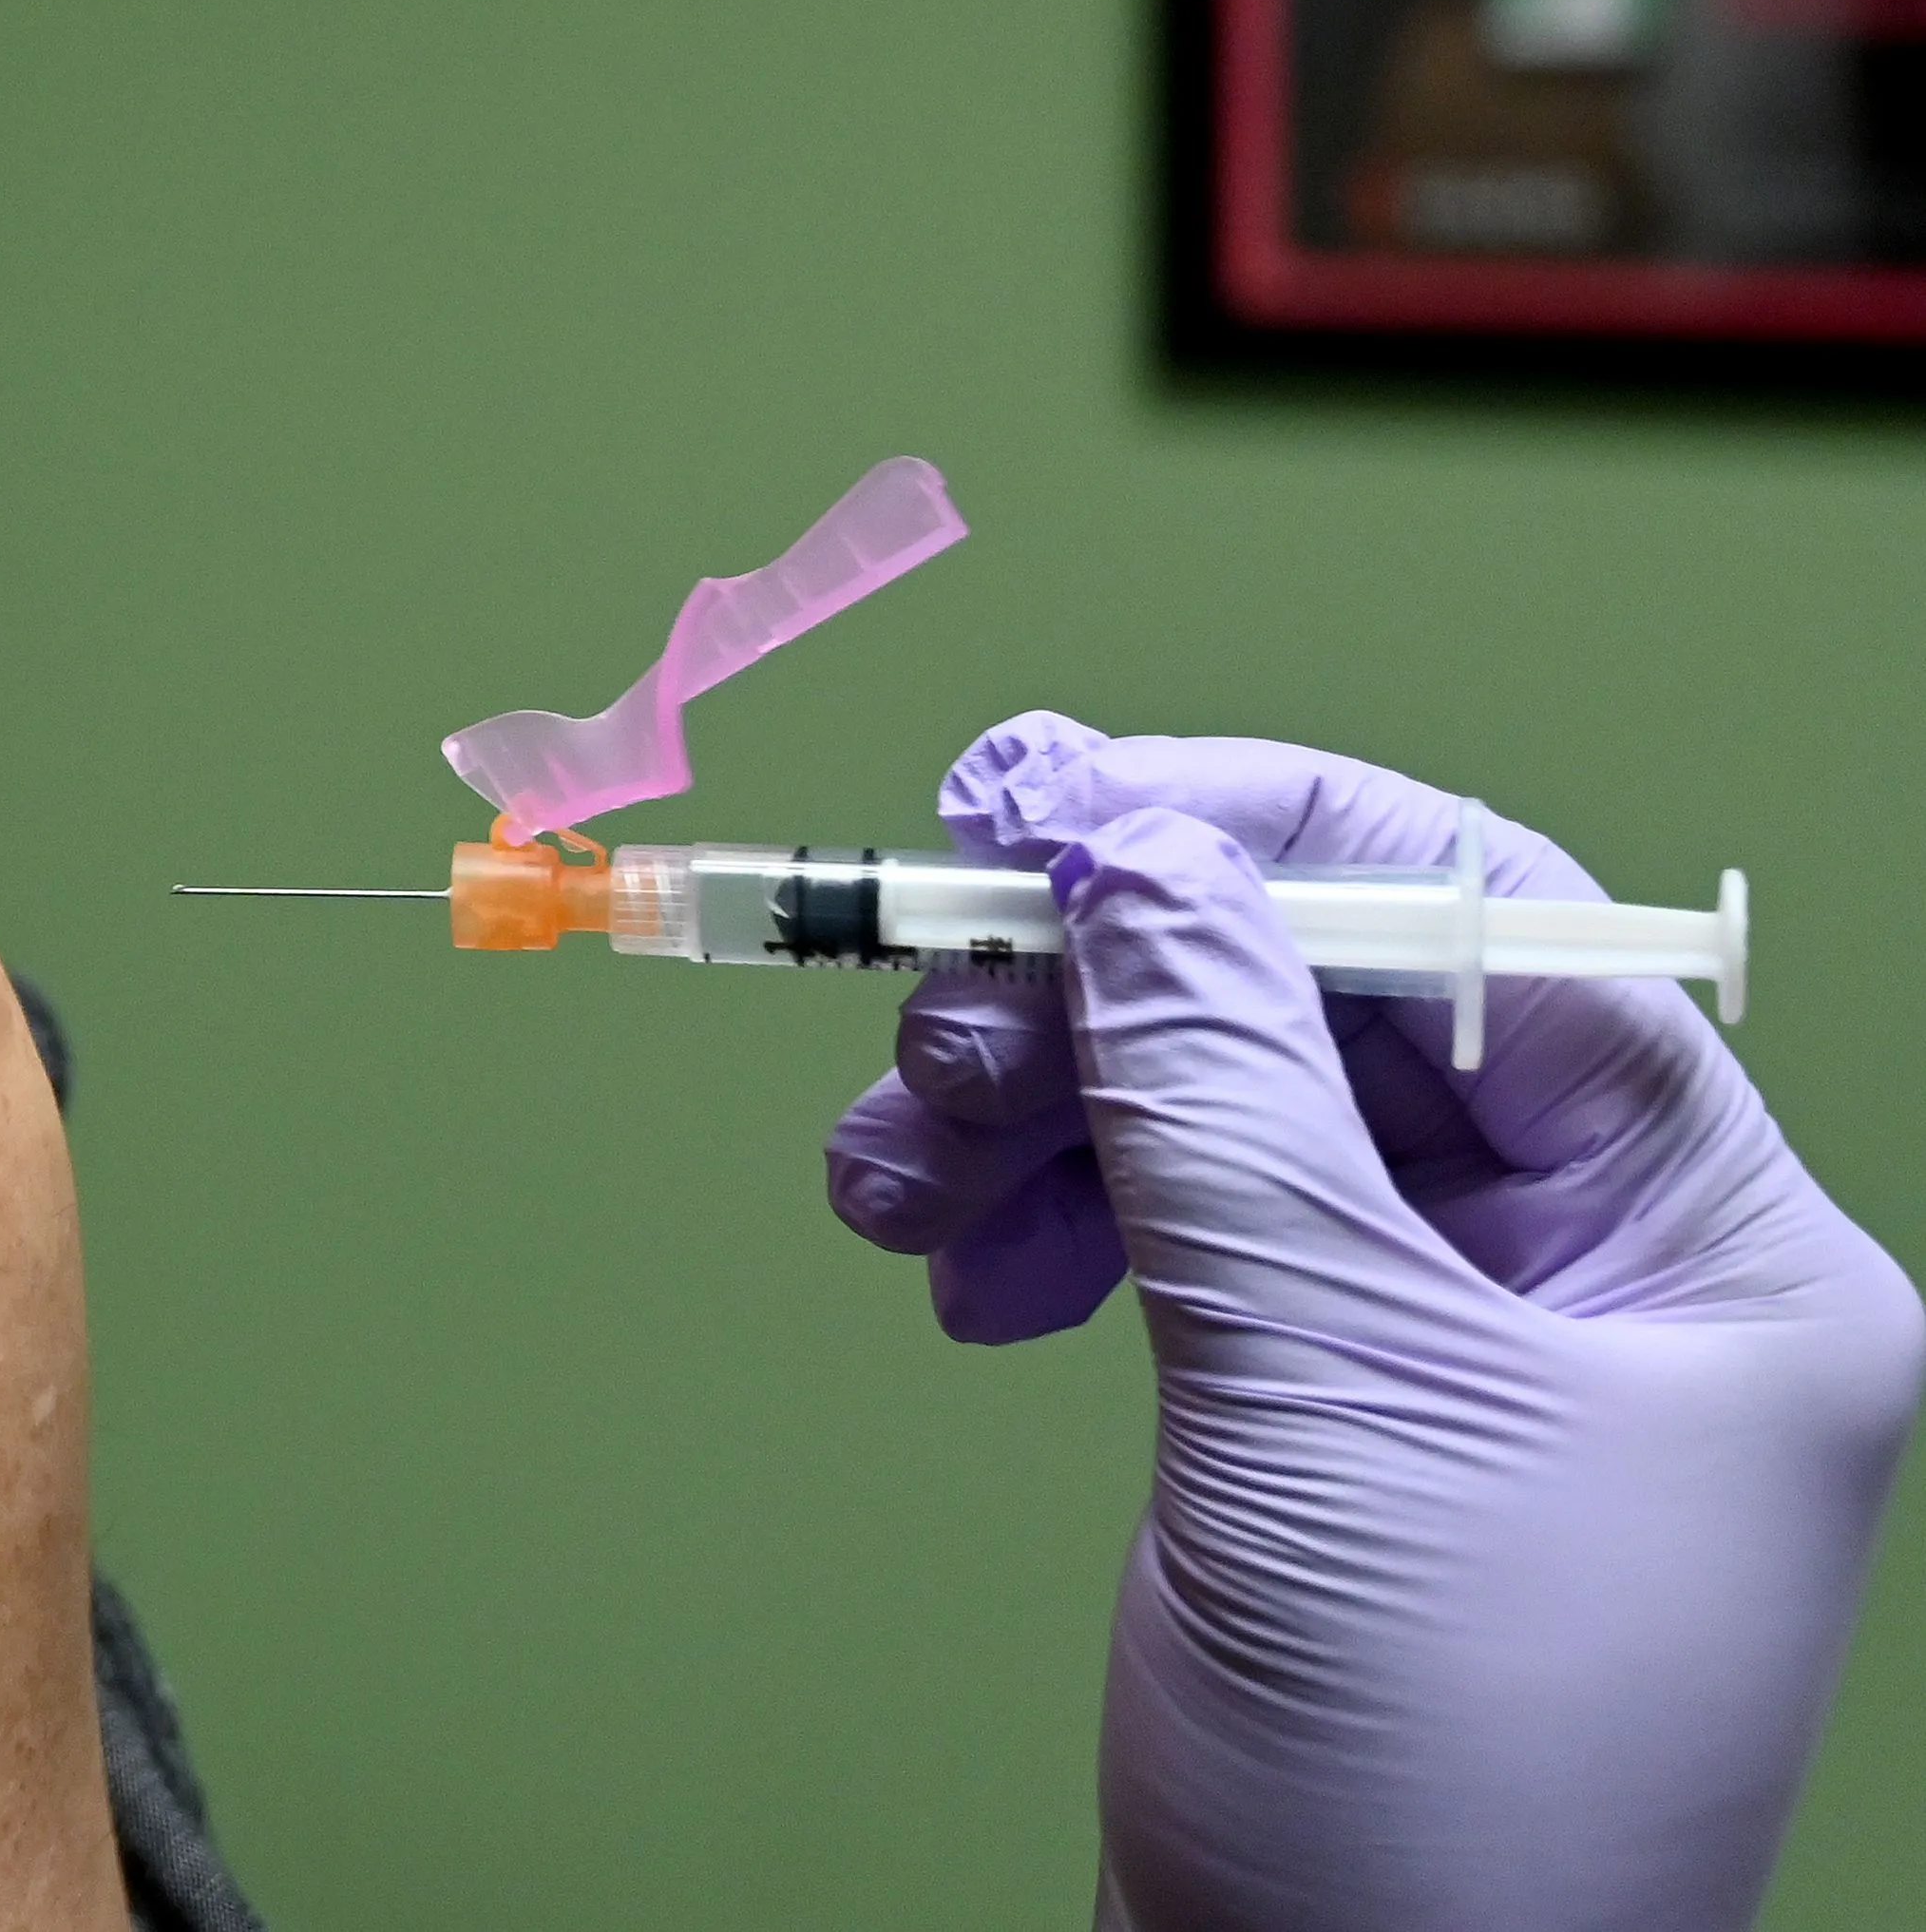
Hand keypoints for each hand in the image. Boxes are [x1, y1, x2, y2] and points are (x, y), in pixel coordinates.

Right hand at [827, 713, 1923, 1927]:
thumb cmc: (1429, 1799)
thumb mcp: (1327, 1398)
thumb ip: (1226, 1097)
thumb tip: (1134, 857)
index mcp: (1714, 1257)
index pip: (1498, 944)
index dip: (1272, 844)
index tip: (1061, 809)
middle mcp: (1604, 1284)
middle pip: (1336, 1028)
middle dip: (1111, 1011)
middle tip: (936, 1021)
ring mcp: (1456, 1358)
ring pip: (1228, 1130)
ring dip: (1041, 1117)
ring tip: (894, 1174)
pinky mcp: (1324, 1425)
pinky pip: (1180, 1246)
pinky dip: (1052, 1228)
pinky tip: (962, 1271)